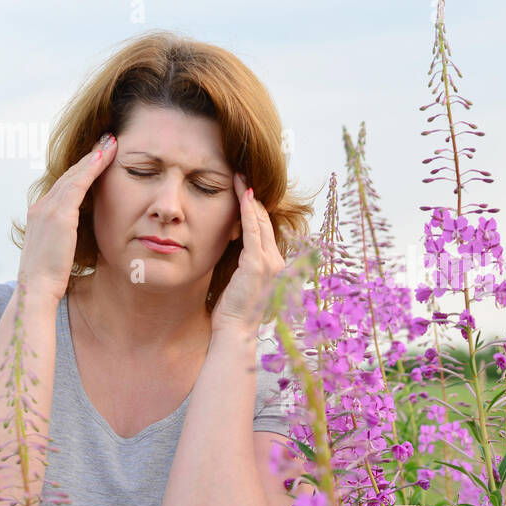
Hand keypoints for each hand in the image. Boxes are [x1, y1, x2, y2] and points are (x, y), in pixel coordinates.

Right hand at [17, 133, 116, 307]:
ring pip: (74, 175)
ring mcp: (48, 209)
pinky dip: (91, 168)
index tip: (98, 157)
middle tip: (107, 140)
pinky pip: (78, 184)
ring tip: (110, 142)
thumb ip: (67, 239)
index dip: (83, 170)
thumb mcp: (58, 253)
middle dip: (89, 156)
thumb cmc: (51, 280)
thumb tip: (80, 238)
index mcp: (40, 215)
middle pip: (70, 175)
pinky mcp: (59, 215)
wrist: (36, 291)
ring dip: (94, 156)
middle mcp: (41, 207)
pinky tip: (105, 157)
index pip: (66, 186)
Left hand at [211, 171, 285, 335]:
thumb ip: (240, 262)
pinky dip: (247, 211)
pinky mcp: (258, 264)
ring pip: (260, 221)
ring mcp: (270, 262)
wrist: (236, 331)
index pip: (265, 229)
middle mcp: (277, 261)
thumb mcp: (239, 282)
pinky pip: (253, 231)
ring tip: (240, 177)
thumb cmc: (233, 311)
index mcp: (273, 264)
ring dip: (249, 197)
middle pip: (265, 220)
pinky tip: (242, 195)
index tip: (243, 189)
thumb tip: (229, 245)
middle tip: (242, 174)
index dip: (254, 207)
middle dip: (253, 196)